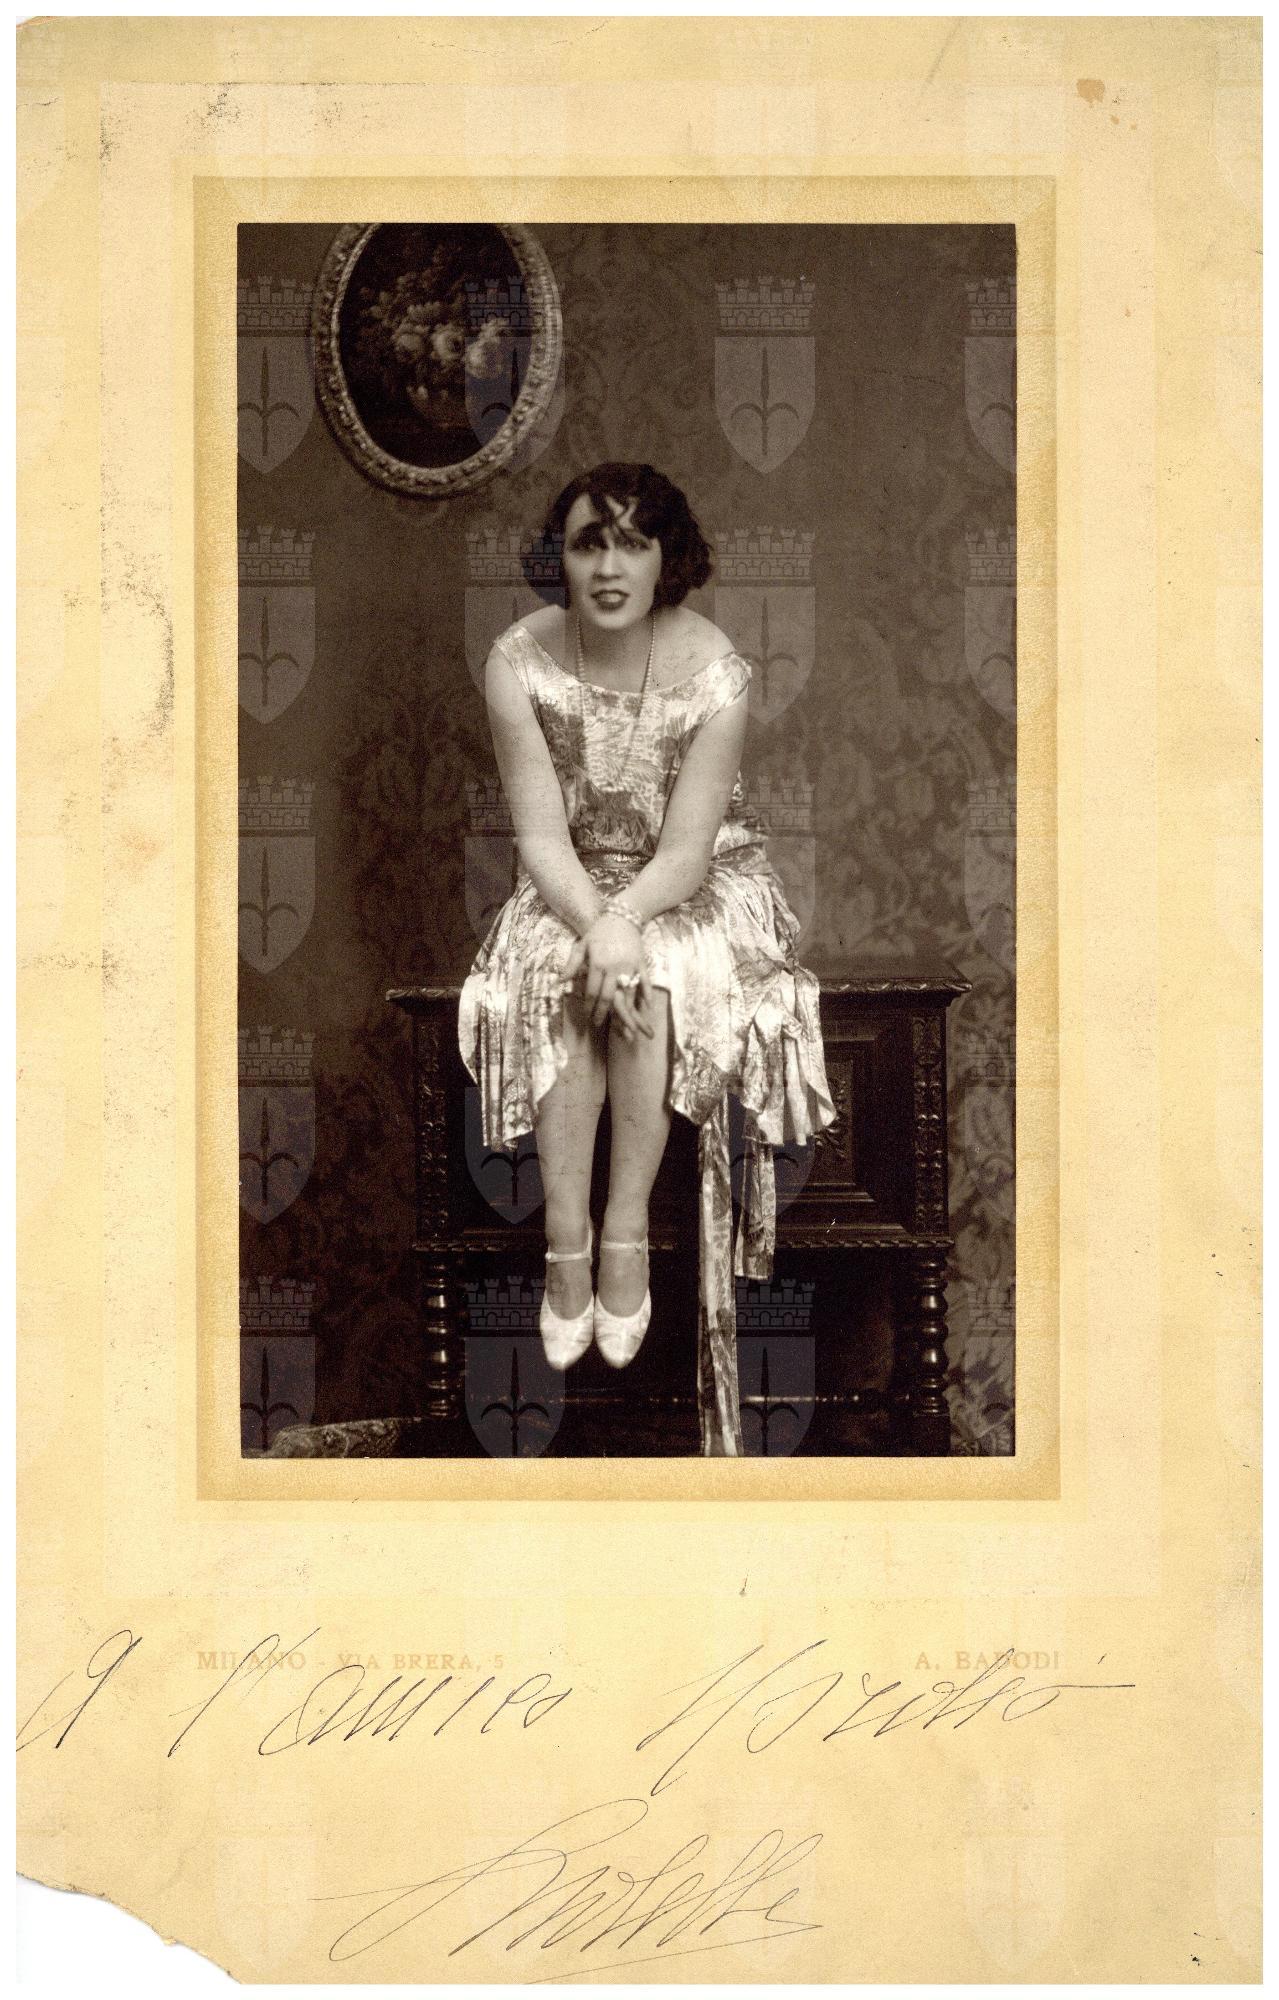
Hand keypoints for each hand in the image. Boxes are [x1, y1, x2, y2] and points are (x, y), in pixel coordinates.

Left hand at [561, 914, 654, 1037]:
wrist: (623, 916)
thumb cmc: (600, 930)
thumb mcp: (582, 944)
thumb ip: (572, 963)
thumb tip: (561, 980)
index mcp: (597, 963)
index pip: (591, 991)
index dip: (587, 1005)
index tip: (586, 1015)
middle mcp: (613, 967)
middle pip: (607, 996)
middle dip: (601, 1012)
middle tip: (597, 1023)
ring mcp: (629, 966)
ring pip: (626, 993)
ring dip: (623, 1011)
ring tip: (619, 1023)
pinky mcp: (641, 963)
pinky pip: (645, 982)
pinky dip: (646, 996)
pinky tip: (646, 1008)